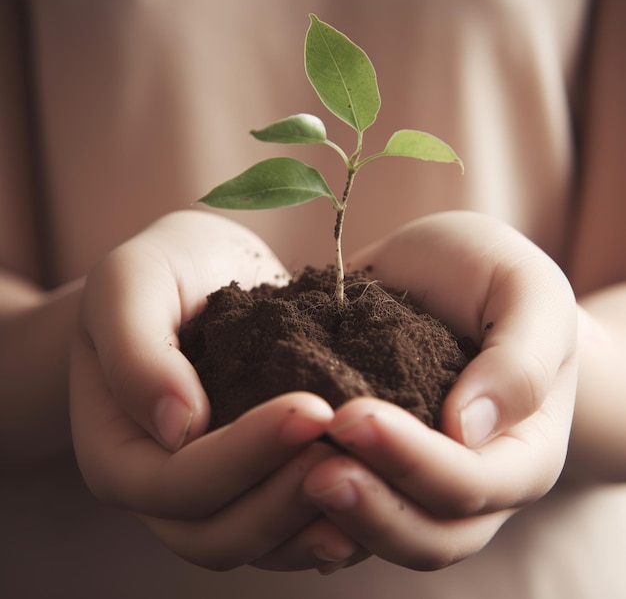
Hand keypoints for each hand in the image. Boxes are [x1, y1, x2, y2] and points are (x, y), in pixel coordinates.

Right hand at [70, 210, 360, 570]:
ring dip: (308, 518)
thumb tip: (178, 427)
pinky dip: (322, 519)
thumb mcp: (129, 286)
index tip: (310, 411)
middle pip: (215, 534)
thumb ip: (136, 353)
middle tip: (346, 449)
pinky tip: (369, 493)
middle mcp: (159, 485)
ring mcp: (208, 489)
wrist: (199, 268)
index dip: (242, 457)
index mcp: (116, 449)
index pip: (173, 483)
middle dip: (283, 499)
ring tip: (367, 477)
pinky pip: (283, 526)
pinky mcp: (251, 477)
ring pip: (254, 541)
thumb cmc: (160, 269)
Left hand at [302, 211, 577, 569]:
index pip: (474, 485)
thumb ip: (517, 361)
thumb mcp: (525, 292)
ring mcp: (418, 478)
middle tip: (314, 470)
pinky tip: (274, 491)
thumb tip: (467, 430)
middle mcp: (473, 480)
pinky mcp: (373, 463)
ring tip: (290, 480)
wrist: (442, 265)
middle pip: (430, 536)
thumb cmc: (491, 273)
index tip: (354, 418)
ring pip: (383, 537)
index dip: (414, 462)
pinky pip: (345, 513)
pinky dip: (311, 515)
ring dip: (337, 521)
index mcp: (522, 451)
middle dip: (372, 510)